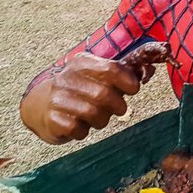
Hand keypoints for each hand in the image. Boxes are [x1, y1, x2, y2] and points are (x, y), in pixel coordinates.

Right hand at [20, 53, 139, 143]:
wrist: (42, 105)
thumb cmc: (82, 89)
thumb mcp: (99, 75)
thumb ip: (124, 72)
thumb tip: (149, 71)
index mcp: (82, 62)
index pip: (111, 69)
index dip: (128, 81)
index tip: (133, 89)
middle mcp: (67, 77)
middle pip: (105, 94)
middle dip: (118, 106)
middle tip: (118, 109)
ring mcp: (57, 98)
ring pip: (94, 114)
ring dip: (102, 119)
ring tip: (98, 116)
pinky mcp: (52, 119)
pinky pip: (79, 130)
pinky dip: (85, 131)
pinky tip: (81, 124)